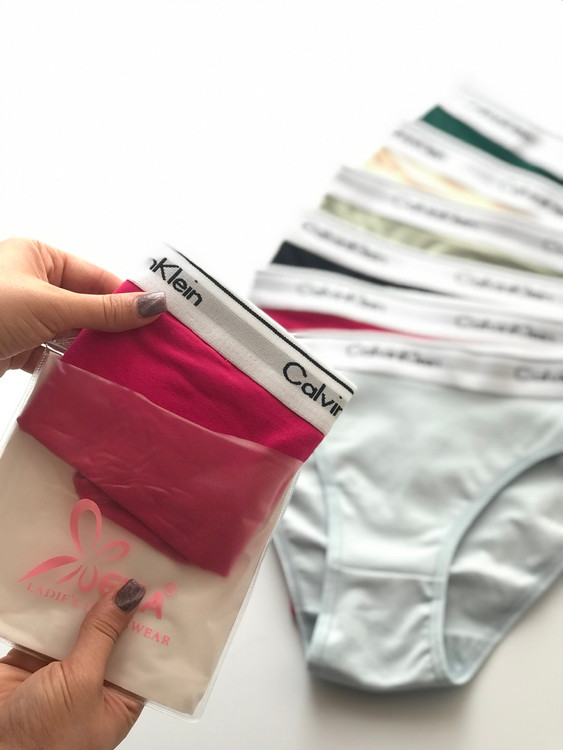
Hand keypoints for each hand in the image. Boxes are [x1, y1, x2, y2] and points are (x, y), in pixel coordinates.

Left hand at [0, 238, 166, 375]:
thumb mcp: (50, 305)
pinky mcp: (20, 346)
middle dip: (114, 328)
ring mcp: (27, 316)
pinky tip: (97, 375)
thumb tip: (153, 304)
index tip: (157, 319)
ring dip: (94, 349)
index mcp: (39, 257)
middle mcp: (34, 283)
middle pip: (88, 306)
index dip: (127, 298)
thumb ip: (104, 309)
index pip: (96, 277)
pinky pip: (58, 353)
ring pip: (75, 333)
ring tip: (129, 365)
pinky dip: (74, 365)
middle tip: (149, 347)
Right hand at [0, 579, 146, 749]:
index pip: (143, 654)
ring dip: (86, 601)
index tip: (157, 585)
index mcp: (119, 701)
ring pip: (80, 628)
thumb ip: (104, 635)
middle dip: (116, 605)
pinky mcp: (32, 661)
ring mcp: (62, 672)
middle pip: (111, 636)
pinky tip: (67, 577)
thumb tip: (131, 593)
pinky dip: (53, 606)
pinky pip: (48, 627)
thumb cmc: (45, 739)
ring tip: (101, 564)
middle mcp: (94, 685)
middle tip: (129, 564)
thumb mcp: (83, 683)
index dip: (148, 622)